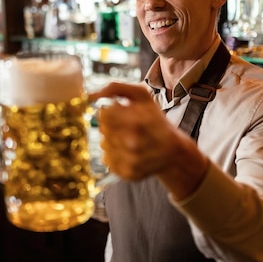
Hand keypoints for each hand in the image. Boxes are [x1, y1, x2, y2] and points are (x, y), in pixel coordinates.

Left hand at [89, 82, 207, 198]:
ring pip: (103, 145)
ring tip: (130, 139)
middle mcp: (133, 144)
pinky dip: (115, 154)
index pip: (104, 115)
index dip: (110, 112)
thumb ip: (115, 88)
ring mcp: (130, 161)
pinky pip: (107, 160)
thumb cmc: (155, 120)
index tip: (121, 113)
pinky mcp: (127, 174)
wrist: (172, 151)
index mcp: (136, 122)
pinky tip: (128, 152)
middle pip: (103, 129)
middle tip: (129, 127)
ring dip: (113, 140)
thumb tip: (90, 95)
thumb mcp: (142, 96)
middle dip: (112, 125)